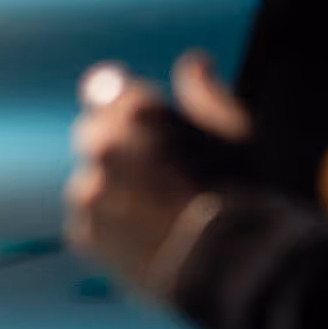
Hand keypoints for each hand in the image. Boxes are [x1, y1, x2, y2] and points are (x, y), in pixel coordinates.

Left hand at [64, 61, 226, 301]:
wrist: (235, 267)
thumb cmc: (242, 191)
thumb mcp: (235, 129)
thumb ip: (203, 90)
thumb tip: (194, 61)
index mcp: (136, 110)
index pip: (109, 89)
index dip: (126, 104)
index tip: (139, 119)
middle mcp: (104, 145)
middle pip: (94, 133)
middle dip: (118, 147)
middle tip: (155, 172)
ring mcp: (90, 192)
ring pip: (93, 180)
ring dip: (113, 190)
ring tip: (157, 214)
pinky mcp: (85, 234)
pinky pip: (91, 222)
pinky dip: (111, 228)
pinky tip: (147, 239)